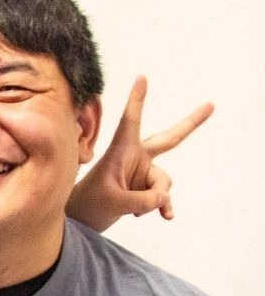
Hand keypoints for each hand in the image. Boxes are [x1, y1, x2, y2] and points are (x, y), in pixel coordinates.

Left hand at [67, 76, 212, 230]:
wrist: (85, 218)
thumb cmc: (90, 203)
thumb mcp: (113, 203)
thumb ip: (141, 201)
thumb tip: (165, 198)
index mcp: (121, 151)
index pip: (130, 121)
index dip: (137, 100)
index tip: (142, 77)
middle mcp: (136, 157)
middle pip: (169, 139)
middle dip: (191, 123)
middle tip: (211, 105)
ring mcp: (144, 171)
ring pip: (164, 181)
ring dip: (156, 197)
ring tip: (136, 209)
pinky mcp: (147, 186)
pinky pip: (164, 194)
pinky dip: (163, 205)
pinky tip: (166, 216)